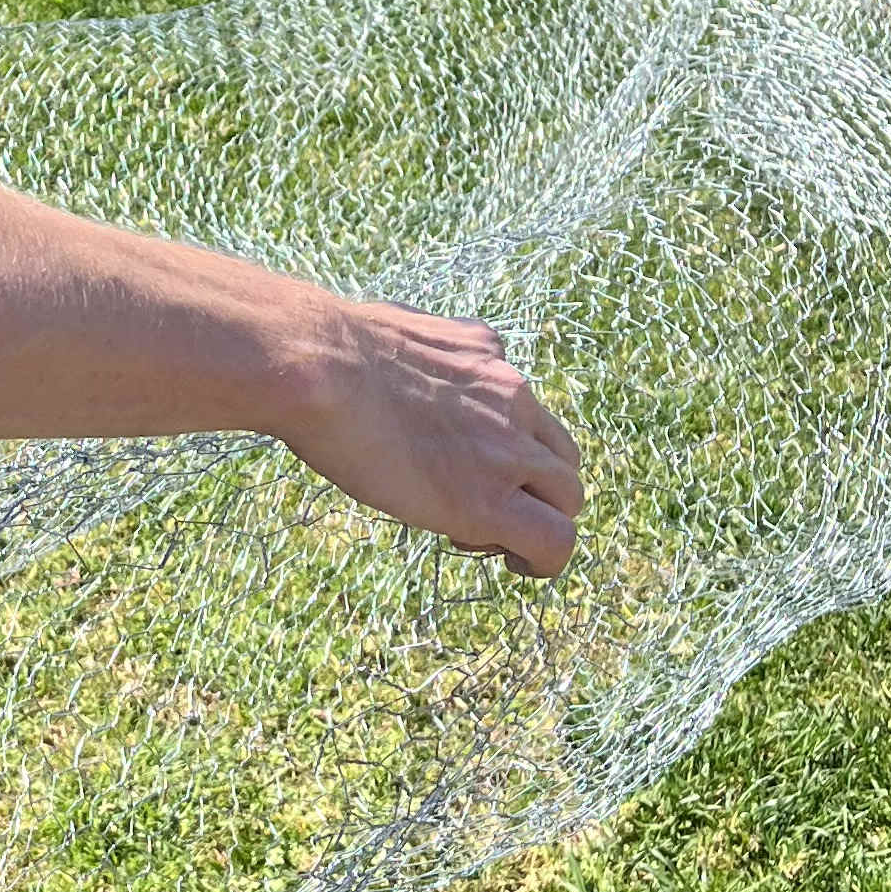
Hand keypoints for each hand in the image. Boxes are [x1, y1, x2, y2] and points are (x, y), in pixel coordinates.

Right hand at [270, 299, 581, 575]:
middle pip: (561, 455)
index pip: (526, 407)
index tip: (461, 463)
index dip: (505, 446)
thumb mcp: (391, 327)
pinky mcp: (489, 499)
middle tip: (478, 504)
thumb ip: (417, 346)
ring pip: (569, 498)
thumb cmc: (327, 350)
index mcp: (485, 352)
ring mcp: (507, 448)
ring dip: (539, 520)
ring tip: (491, 537)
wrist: (321, 369)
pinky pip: (554, 541)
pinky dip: (545, 561)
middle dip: (532, 487)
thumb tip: (396, 342)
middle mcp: (512, 397)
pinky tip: (516, 564)